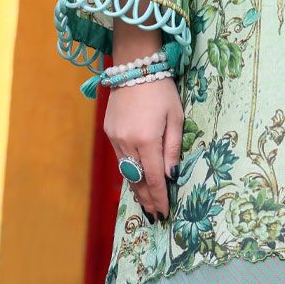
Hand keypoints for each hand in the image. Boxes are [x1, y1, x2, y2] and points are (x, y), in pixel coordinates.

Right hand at [104, 78, 182, 220]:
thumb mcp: (176, 118)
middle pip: (138, 180)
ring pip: (127, 172)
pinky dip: (129, 172)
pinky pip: (120, 159)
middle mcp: (127, 143)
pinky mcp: (109, 132)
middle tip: (155, 216)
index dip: (159, 198)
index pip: (154, 178)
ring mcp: (115, 138)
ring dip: (137, 189)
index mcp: (147, 140)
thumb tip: (171, 176)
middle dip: (147, 199)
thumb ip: (173, 148)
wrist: (134, 67)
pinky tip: (136, 181)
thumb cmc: (161, 90)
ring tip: (147, 204)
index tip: (165, 213)